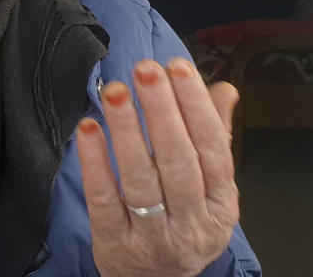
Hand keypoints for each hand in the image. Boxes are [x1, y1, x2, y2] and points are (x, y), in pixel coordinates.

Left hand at [75, 58, 238, 276]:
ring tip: (114, 91)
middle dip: (162, 111)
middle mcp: (191, 222)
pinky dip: (95, 163)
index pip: (212, 148)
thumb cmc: (184, 224)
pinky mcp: (115, 244)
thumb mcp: (210, 189)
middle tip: (146, 70)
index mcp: (220, 203)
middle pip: (177, 161)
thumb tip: (224, 89)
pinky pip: (104, 200)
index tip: (178, 68)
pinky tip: (88, 129)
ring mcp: (153, 236)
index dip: (195, 106)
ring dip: (127, 130)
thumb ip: (215, 137)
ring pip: (141, 179)